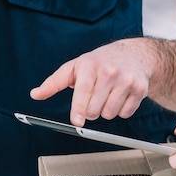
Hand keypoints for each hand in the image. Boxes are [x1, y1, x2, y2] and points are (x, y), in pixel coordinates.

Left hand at [30, 39, 151, 126]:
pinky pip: (125, 113)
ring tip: (108, 95)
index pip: (84, 90)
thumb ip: (54, 83)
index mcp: (90, 65)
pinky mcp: (140, 89)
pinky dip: (121, 110)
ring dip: (106, 111)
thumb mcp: (75, 67)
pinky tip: (121, 96)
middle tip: (93, 99)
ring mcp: (126, 80)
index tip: (77, 121)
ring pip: (110, 113)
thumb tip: (35, 94)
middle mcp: (110, 71)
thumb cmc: (99, 62)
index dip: (80, 107)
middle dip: (91, 111)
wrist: (133, 54)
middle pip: (95, 109)